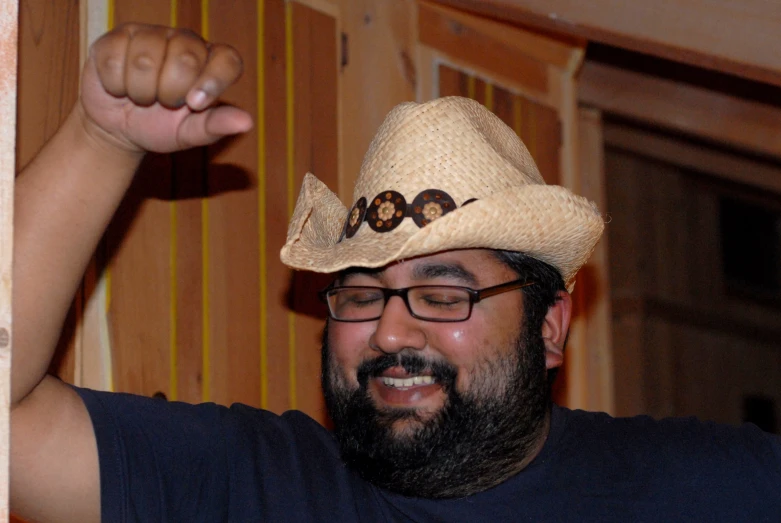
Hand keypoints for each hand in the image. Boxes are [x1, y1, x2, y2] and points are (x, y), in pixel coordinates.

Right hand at [79, 23, 252, 154]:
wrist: (119, 128)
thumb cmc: (161, 127)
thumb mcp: (190, 133)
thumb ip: (216, 125)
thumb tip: (246, 123)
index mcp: (211, 62)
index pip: (228, 59)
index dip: (213, 81)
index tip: (195, 104)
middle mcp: (185, 41)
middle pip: (185, 59)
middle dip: (171, 93)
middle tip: (164, 103)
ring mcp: (151, 34)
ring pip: (145, 59)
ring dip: (141, 92)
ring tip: (141, 97)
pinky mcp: (117, 36)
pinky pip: (114, 60)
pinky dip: (116, 85)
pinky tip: (120, 87)